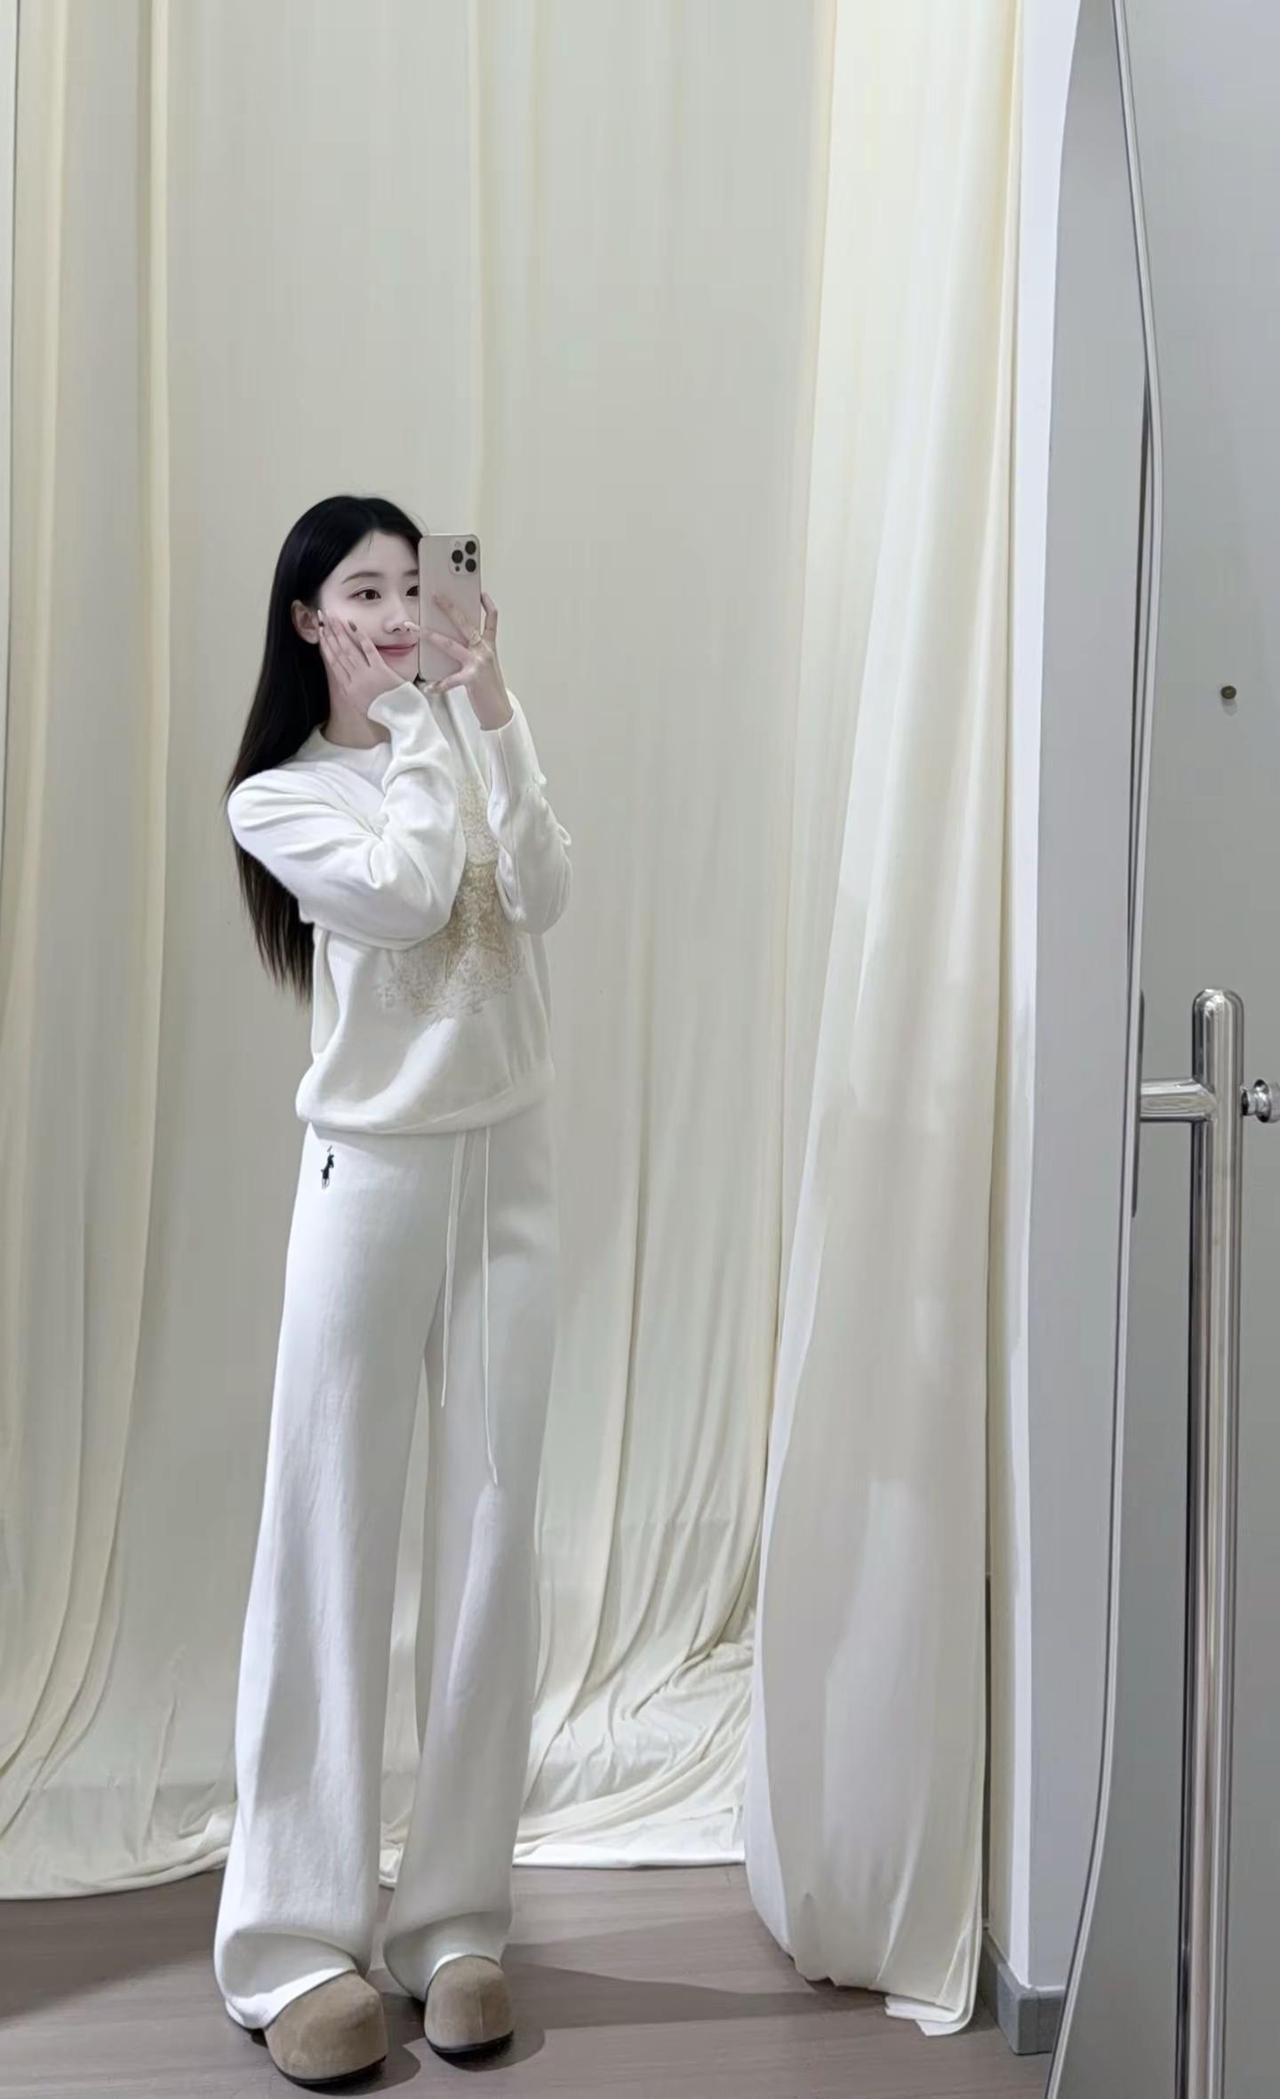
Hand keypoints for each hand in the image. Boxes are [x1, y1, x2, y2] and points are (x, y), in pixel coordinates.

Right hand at [317, 609, 419, 706]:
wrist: (399, 718)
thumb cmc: (383, 712)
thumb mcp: (361, 705)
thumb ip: (351, 690)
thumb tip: (344, 677)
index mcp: (347, 689)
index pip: (333, 663)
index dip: (325, 646)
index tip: (320, 632)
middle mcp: (354, 680)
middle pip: (339, 653)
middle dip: (329, 633)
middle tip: (323, 617)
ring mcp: (366, 674)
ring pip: (349, 650)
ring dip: (340, 632)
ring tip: (333, 618)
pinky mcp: (381, 670)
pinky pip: (369, 651)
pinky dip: (361, 637)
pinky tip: (353, 626)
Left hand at [420, 589, 512, 728]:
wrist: (499, 710)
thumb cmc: (490, 688)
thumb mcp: (485, 665)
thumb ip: (473, 652)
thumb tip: (455, 643)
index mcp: (489, 646)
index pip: (492, 619)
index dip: (487, 605)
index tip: (481, 593)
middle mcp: (484, 651)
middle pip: (466, 624)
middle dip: (449, 608)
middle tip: (436, 597)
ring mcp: (478, 663)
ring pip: (450, 644)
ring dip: (431, 636)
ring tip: (416, 630)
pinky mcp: (471, 678)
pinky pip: (449, 680)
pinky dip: (437, 685)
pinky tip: (427, 688)